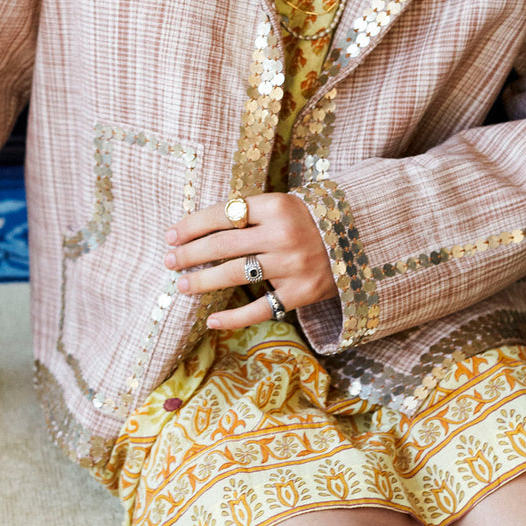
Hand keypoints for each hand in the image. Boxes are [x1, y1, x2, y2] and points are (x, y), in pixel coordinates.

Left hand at [164, 192, 335, 329]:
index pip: (224, 214)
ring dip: (203, 281)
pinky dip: (232, 317)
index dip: (192, 225)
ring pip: (236, 274)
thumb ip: (246, 214)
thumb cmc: (305, 221)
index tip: (170, 235)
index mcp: (276, 206)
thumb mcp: (280, 206)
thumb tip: (194, 230)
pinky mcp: (301, 293)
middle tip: (169, 261)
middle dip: (190, 254)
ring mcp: (293, 265)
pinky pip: (259, 308)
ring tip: (182, 285)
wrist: (356, 240)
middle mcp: (283, 234)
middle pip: (224, 244)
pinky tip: (211, 320)